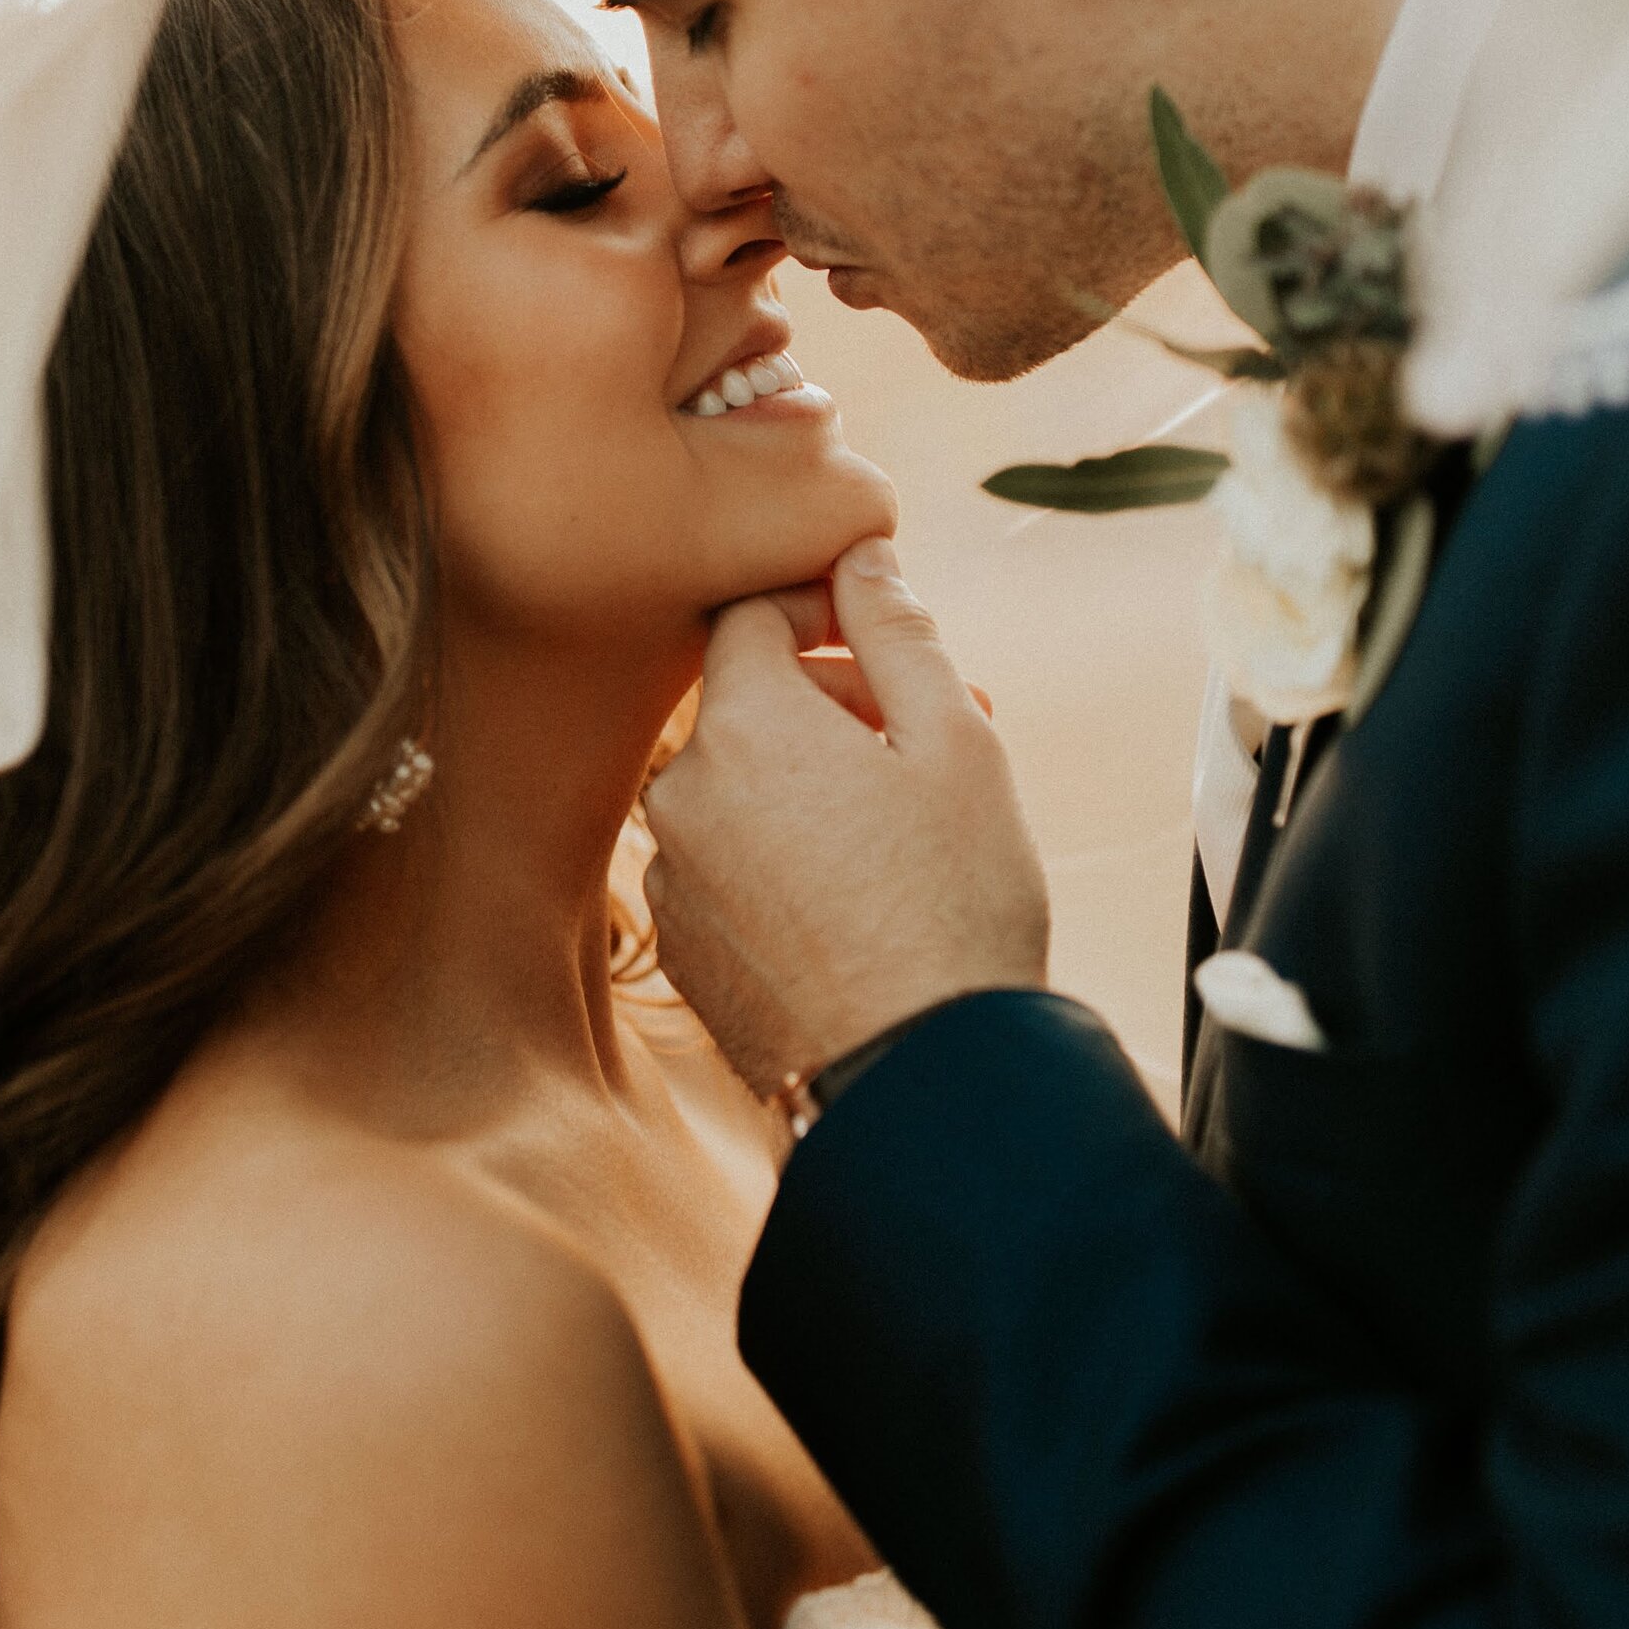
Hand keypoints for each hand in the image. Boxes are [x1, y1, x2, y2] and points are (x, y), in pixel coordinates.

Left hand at [641, 539, 1048, 1104]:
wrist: (924, 1075)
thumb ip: (896, 629)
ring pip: (739, 789)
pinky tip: (861, 897)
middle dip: (833, 703)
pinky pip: (727, 866)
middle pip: (745, 705)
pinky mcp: (685, 952)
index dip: (819, 611)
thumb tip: (862, 553)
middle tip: (935, 736)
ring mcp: (674, 881)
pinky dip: (781, 858)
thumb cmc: (955, 902)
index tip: (881, 643)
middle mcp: (681, 795)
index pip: (748, 615)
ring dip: (809, 784)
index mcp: (741, 726)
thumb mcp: (955, 738)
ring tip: (908, 828)